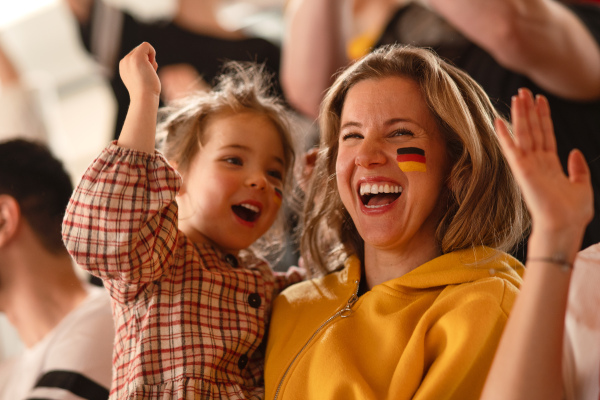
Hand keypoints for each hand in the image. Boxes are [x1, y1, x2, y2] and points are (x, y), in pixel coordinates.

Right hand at [119, 42, 160, 101]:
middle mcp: (124, 61)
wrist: (144, 97)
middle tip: (149, 73)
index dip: (146, 63)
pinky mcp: (136, 57)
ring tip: (149, 72)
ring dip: (151, 58)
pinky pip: (146, 45)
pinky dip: (152, 52)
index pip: (137, 56)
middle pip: (140, 51)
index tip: (148, 74)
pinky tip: (152, 65)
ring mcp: (129, 58)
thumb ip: (144, 69)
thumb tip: (153, 62)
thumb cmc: (147, 92)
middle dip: (148, 60)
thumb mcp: (143, 78)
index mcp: (124, 67)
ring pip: (143, 48)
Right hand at [496, 88, 592, 257]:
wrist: (564, 227)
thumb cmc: (573, 213)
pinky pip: (512, 150)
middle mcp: (537, 163)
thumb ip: (578, 169)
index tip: (540, 99)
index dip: (543, 117)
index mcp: (550, 166)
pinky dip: (505, 136)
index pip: (545, 136)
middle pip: (532, 131)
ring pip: (523, 135)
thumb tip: (575, 151)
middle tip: (524, 91)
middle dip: (529, 111)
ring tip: (518, 96)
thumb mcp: (583, 186)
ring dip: (520, 116)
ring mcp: (528, 167)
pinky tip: (499, 121)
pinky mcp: (522, 171)